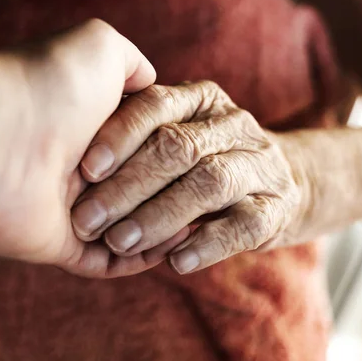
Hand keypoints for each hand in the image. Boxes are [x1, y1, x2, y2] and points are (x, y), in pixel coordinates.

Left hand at [0, 19, 186, 278]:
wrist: (4, 133)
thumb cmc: (55, 85)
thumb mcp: (101, 47)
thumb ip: (132, 64)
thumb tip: (151, 82)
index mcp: (99, 126)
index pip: (156, 146)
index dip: (182, 150)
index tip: (206, 152)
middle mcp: (89, 166)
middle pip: (150, 187)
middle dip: (175, 190)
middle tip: (202, 190)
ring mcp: (78, 205)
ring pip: (135, 226)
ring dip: (165, 226)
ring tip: (194, 221)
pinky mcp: (68, 244)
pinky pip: (112, 262)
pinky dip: (144, 258)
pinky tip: (174, 245)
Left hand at [72, 81, 302, 274]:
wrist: (281, 178)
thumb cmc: (205, 154)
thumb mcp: (180, 126)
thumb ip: (141, 128)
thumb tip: (80, 152)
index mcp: (201, 98)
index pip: (158, 105)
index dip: (121, 134)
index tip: (86, 168)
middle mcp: (234, 124)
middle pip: (180, 148)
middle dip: (131, 184)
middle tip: (90, 218)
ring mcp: (260, 165)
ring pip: (210, 184)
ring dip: (161, 216)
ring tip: (120, 242)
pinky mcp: (277, 208)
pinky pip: (245, 225)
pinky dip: (208, 244)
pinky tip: (175, 262)